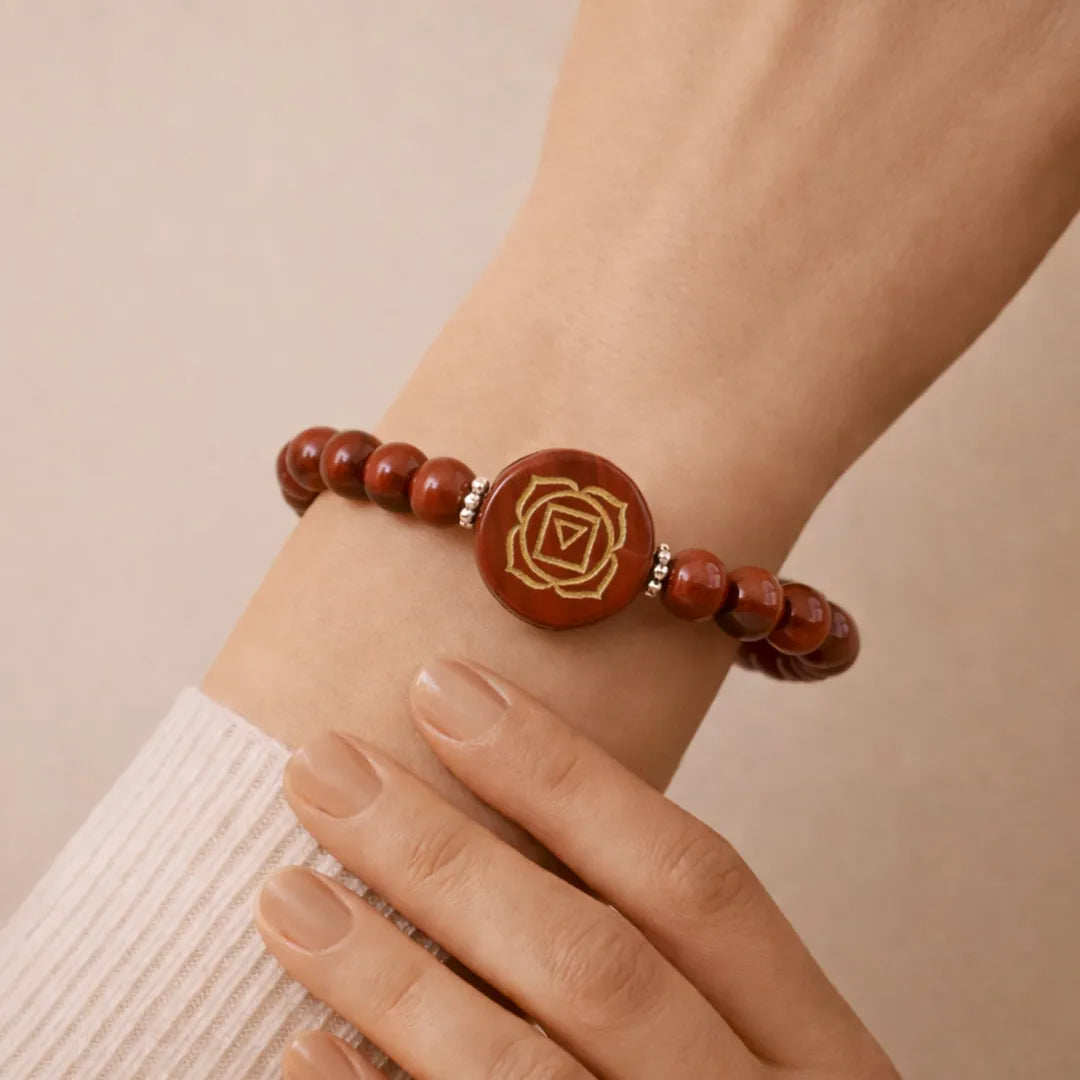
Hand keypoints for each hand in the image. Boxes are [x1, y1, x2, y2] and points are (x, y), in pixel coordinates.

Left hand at [256, 657, 898, 1078]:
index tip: (448, 689)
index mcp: (824, 1059)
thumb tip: (520, 841)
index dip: (567, 775)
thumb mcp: (765, 1069)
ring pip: (519, 1073)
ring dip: (391, 974)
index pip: (696, 878)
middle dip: (447, 853)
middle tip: (322, 766)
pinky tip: (300, 1058)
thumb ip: (680, 977)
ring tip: (284, 890)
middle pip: (594, 962)